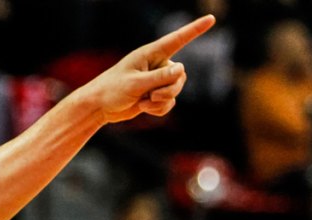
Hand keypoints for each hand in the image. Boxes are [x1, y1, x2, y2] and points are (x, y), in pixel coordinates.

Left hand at [81, 15, 214, 122]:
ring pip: (176, 91)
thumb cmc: (112, 90)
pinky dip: (158, 109)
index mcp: (150, 54)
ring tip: (143, 101)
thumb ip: (159, 77)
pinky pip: (169, 104)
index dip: (195, 30)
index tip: (211, 19)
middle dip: (168, 90)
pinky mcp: (156, 95)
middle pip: (179, 76)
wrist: (100, 107)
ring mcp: (157, 80)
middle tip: (150, 95)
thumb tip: (181, 70)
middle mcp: (157, 64)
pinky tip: (143, 107)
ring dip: (161, 101)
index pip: (177, 40)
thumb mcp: (135, 83)